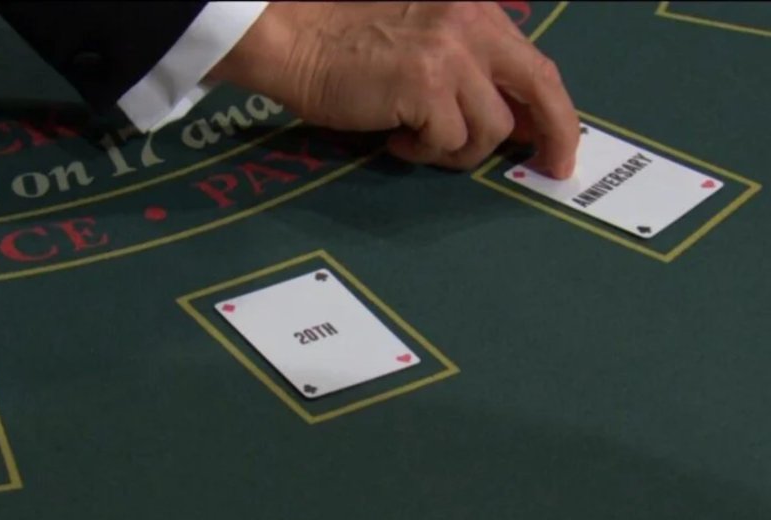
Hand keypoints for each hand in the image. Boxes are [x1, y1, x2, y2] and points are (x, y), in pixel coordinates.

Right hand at [210, 2, 579, 177]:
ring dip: (456, 149)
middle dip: (555, 134)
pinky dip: (422, 152)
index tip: (559, 144)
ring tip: (415, 140)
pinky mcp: (426, 86)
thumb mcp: (425, 40)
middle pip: (539, 88)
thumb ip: (469, 69)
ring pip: (488, 129)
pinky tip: (395, 139)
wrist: (295, 39)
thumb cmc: (346, 45)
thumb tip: (512, 124)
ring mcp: (451, 55)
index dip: (555, 109)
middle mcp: (473, 25)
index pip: (534, 64)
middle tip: (554, 168)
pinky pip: (448, 142)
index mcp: (476, 11)